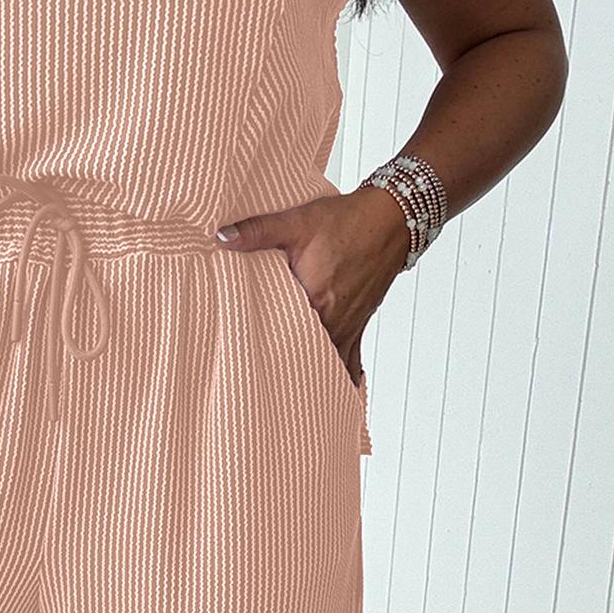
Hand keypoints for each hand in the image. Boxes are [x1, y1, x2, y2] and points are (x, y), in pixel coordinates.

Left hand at [216, 187, 409, 381]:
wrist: (391, 220)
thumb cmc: (348, 221)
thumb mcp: (298, 221)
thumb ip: (257, 232)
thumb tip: (222, 239)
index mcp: (313, 300)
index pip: (278, 334)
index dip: (259, 348)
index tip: (242, 360)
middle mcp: (332, 320)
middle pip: (301, 354)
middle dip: (282, 365)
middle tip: (260, 383)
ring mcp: (348, 327)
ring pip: (325, 363)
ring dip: (309, 372)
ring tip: (288, 392)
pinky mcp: (359, 325)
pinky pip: (351, 361)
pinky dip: (341, 375)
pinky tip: (332, 389)